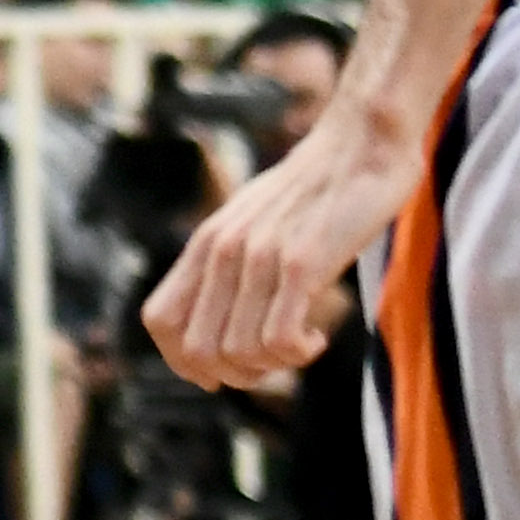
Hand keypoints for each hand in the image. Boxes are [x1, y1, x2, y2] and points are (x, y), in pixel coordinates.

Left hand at [145, 106, 415, 387]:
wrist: (361, 144)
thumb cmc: (314, 190)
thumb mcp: (253, 221)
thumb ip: (229, 262)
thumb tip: (214, 320)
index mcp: (206, 242)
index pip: (159, 320)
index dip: (182, 360)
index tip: (222, 370)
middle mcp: (223, 249)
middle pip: (197, 350)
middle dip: (235, 375)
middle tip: (273, 362)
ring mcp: (259, 255)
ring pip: (238, 353)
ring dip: (273, 368)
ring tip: (300, 345)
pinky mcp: (301, 263)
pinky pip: (278, 341)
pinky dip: (298, 355)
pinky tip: (317, 337)